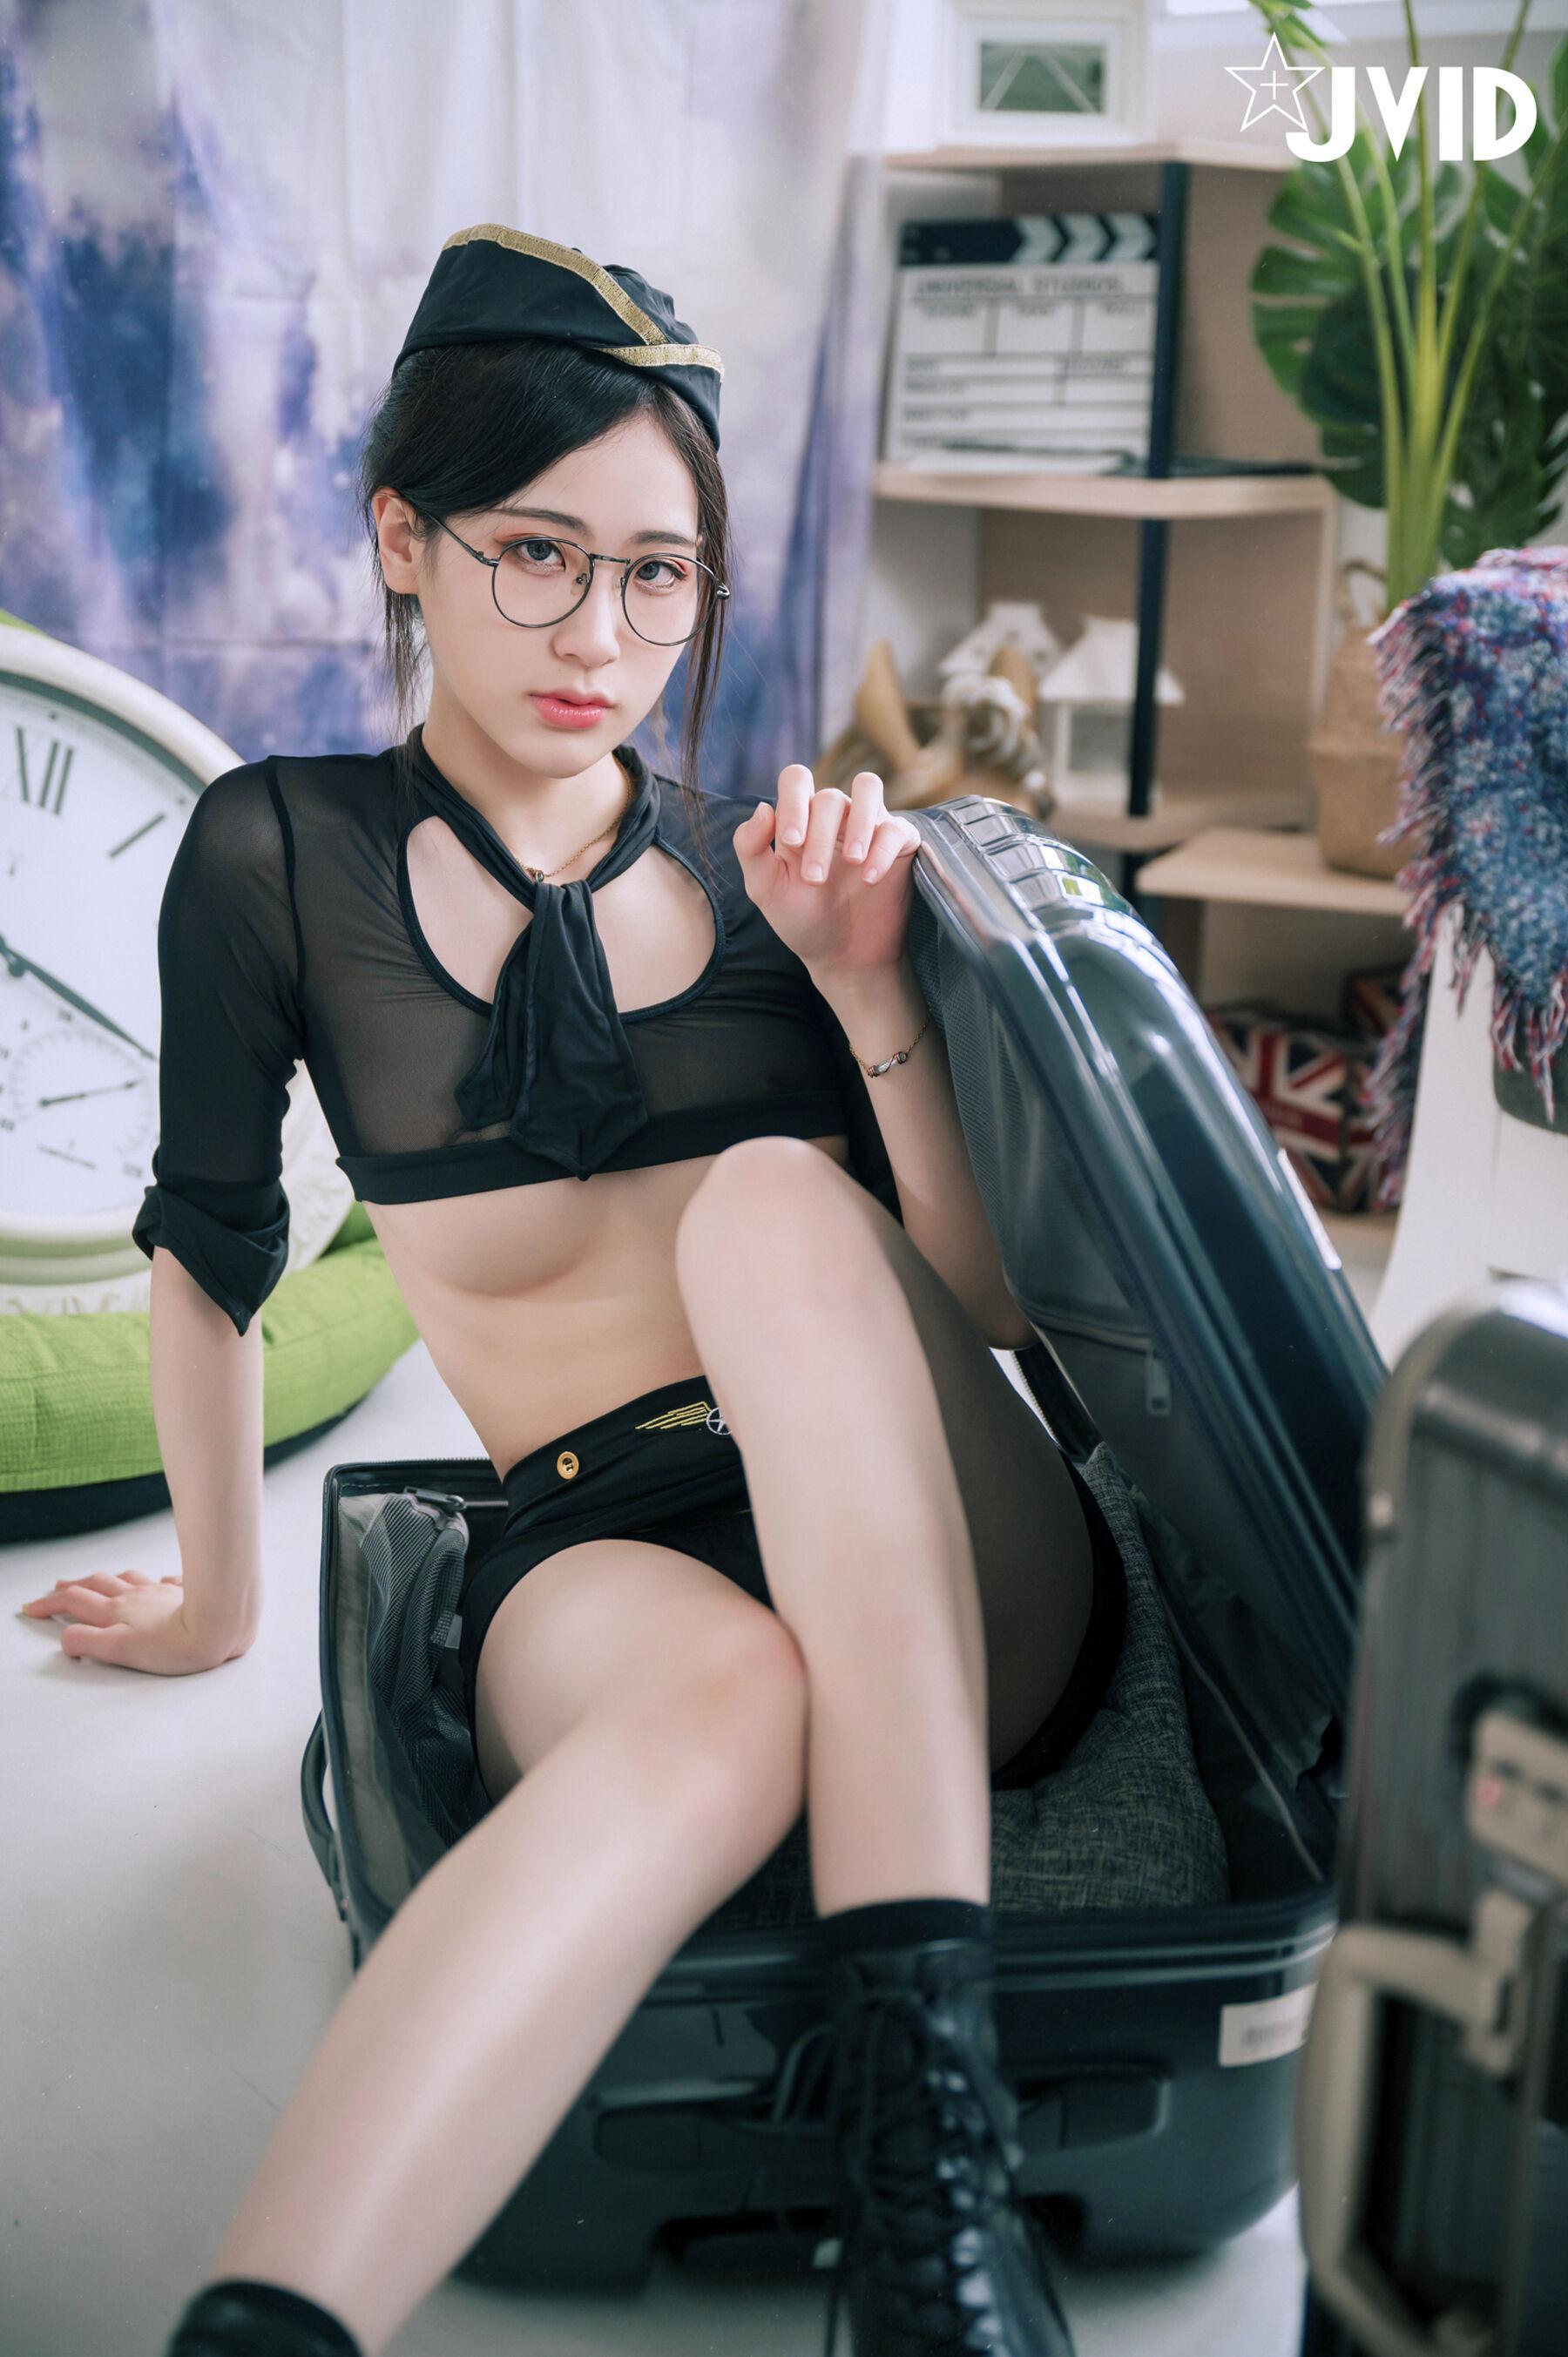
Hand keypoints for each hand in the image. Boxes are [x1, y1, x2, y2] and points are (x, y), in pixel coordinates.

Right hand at [18, 1569, 247, 1674]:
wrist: (222, 1625)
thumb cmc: (175, 1645)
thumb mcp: (121, 1650)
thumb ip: (88, 1643)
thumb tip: (65, 1638)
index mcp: (117, 1611)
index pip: (74, 1603)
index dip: (49, 1604)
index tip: (31, 1608)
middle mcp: (136, 1597)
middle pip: (97, 1585)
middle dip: (73, 1587)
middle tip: (57, 1587)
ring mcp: (161, 1592)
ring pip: (128, 1578)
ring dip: (108, 1579)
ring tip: (100, 1580)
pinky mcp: (187, 1593)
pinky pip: (167, 1581)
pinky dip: (155, 1582)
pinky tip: (160, 1582)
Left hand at [732, 767, 919, 981]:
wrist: (841, 956)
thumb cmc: (801, 918)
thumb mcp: (766, 887)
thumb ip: (751, 847)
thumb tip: (762, 808)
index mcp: (801, 818)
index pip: (796, 780)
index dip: (792, 803)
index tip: (791, 844)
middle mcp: (835, 816)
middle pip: (830, 797)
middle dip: (819, 837)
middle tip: (815, 879)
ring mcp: (869, 826)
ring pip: (868, 787)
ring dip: (858, 822)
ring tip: (852, 860)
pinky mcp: (899, 844)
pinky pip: (896, 828)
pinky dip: (883, 850)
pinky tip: (870, 879)